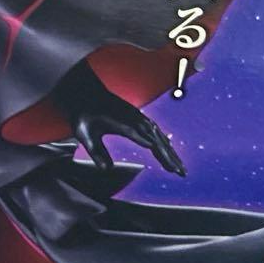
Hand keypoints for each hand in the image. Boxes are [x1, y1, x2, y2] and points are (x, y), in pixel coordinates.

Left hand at [53, 62, 186, 176]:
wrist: (81, 89)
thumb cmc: (82, 113)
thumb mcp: (84, 134)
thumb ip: (96, 152)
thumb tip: (106, 170)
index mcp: (125, 124)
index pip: (149, 142)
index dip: (162, 156)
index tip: (173, 170)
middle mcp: (134, 118)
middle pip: (158, 139)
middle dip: (170, 156)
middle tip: (182, 173)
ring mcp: (135, 115)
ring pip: (157, 133)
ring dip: (168, 149)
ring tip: (178, 165)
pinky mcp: (134, 113)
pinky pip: (153, 127)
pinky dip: (162, 139)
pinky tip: (166, 145)